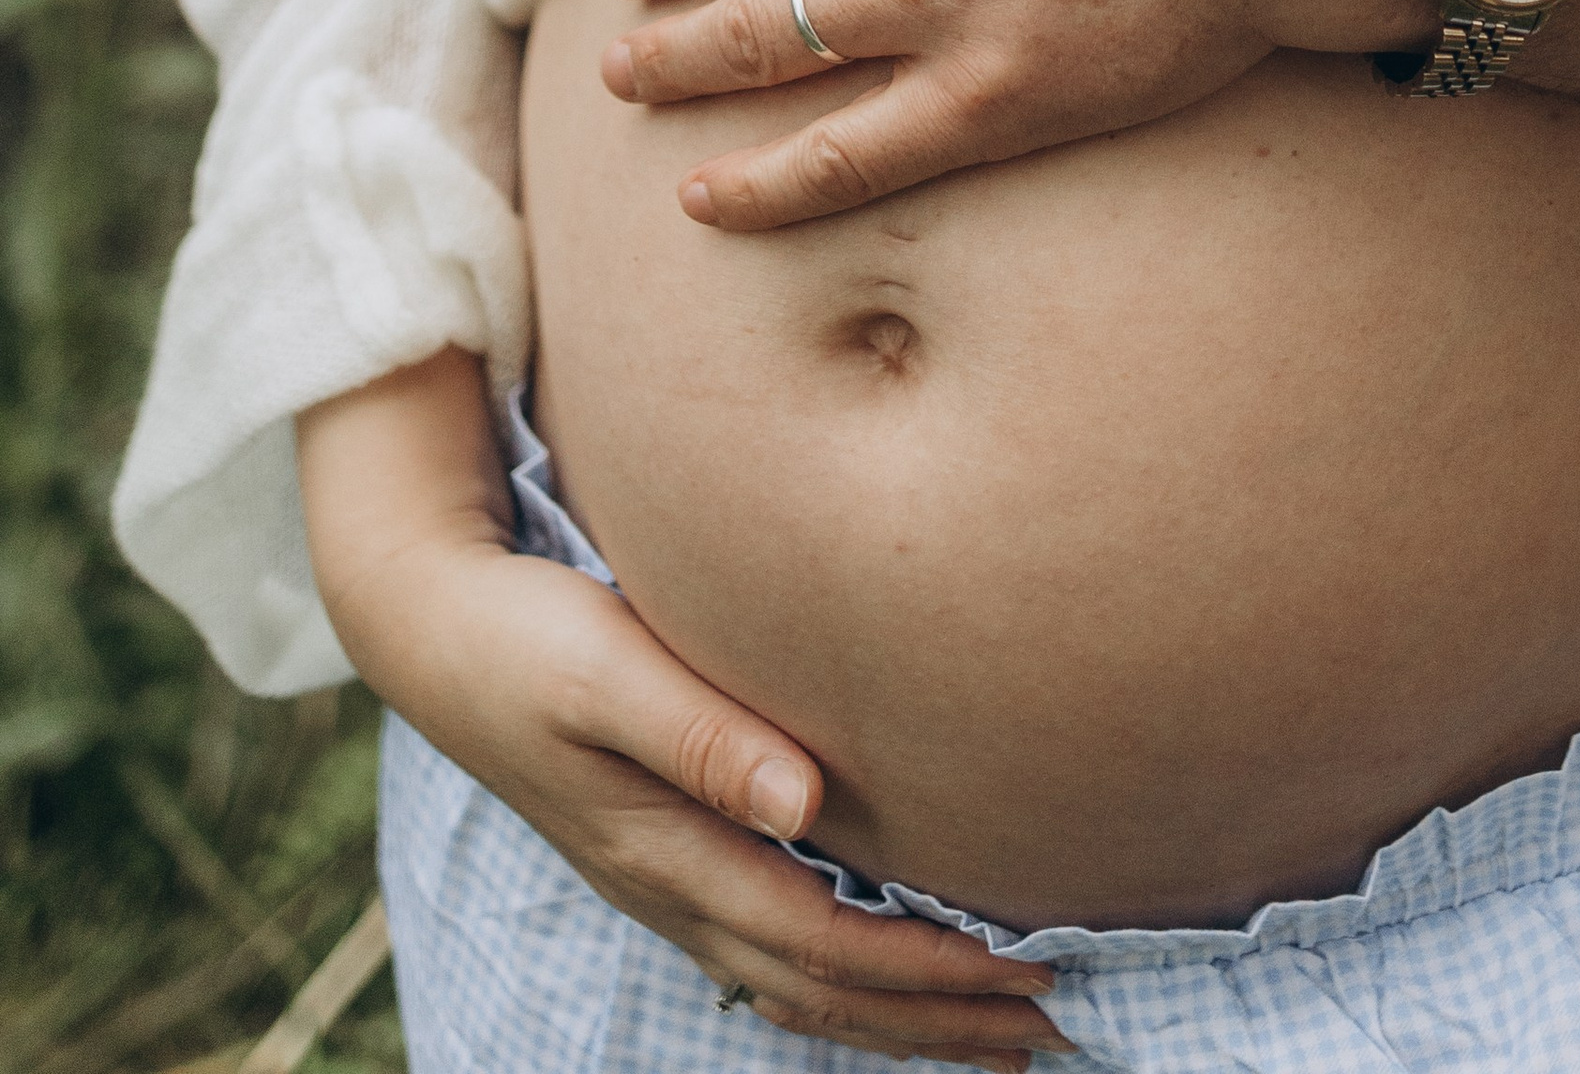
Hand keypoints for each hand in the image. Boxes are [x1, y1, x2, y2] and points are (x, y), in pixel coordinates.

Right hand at [300, 354, 1062, 1065]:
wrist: (437, 633)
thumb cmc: (528, 638)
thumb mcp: (605, 670)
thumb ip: (700, 732)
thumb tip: (804, 798)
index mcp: (670, 852)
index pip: (824, 942)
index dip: (928, 969)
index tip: (1028, 973)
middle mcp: (675, 888)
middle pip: (824, 988)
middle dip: (939, 1018)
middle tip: (1056, 1027)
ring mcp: (669, 882)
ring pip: (800, 983)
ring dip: (902, 1016)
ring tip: (1000, 1033)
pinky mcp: (668, 856)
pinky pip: (772, 951)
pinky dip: (846, 982)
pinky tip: (891, 980)